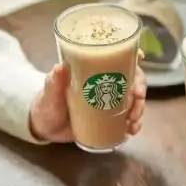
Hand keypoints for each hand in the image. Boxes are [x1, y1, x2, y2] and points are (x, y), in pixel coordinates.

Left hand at [29, 64, 146, 142]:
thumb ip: (54, 81)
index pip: (117, 58)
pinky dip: (135, 124)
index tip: (140, 57)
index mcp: (94, 71)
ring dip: (140, 108)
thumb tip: (60, 67)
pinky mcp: (111, 120)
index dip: (132, 55)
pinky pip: (130, 120)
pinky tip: (132, 129)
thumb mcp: (49, 92)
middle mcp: (107, 84)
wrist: (45, 127)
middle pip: (133, 80)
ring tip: (132, 120)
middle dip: (140, 89)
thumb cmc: (47, 103)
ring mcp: (110, 102)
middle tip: (137, 98)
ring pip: (135, 100)